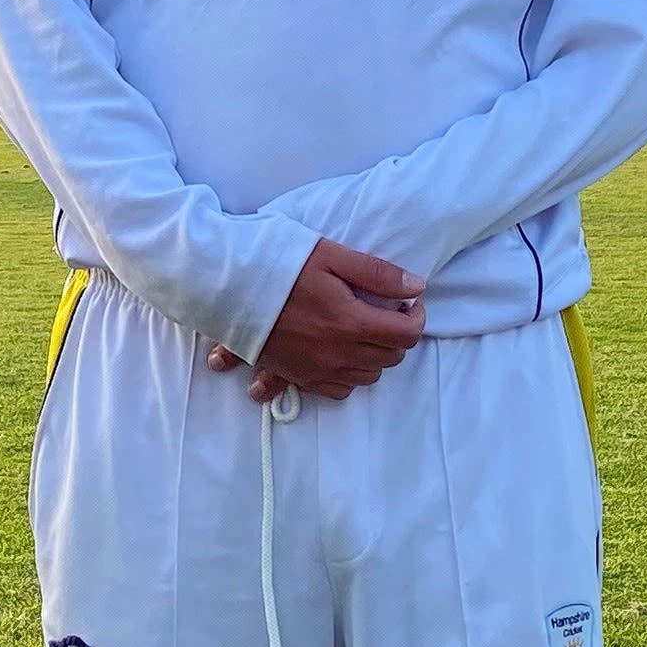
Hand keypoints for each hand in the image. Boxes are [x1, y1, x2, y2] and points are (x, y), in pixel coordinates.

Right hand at [208, 238, 425, 403]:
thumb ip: (377, 273)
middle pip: (391, 357)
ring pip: (369, 376)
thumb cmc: (280, 265)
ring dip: (376, 355)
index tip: (409, 303)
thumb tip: (416, 288)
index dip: (417, 318)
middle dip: (398, 335)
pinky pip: (340, 390)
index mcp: (349, 321)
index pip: (406, 335)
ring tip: (365, 329)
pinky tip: (342, 353)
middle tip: (388, 311)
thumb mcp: (331, 256)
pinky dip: (349, 375)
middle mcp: (338, 353)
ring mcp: (318, 370)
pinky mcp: (299, 377)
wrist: (229, 287)